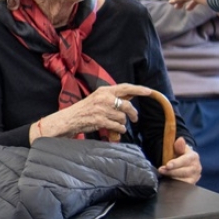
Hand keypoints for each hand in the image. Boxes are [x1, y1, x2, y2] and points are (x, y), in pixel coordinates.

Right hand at [36, 83, 153, 140]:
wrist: (69, 119)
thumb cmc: (85, 110)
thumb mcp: (98, 98)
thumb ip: (113, 97)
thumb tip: (131, 96)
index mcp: (104, 90)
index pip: (125, 88)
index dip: (139, 89)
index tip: (149, 91)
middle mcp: (103, 98)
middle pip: (127, 105)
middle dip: (133, 114)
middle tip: (134, 118)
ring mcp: (101, 109)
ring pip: (123, 118)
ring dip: (122, 123)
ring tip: (115, 124)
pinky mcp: (100, 120)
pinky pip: (118, 126)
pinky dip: (119, 130)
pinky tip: (115, 130)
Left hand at [157, 138, 201, 183]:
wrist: (184, 163)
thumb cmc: (179, 155)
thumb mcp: (178, 149)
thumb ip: (178, 146)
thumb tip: (180, 139)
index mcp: (193, 157)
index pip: (185, 160)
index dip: (176, 163)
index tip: (167, 165)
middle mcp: (196, 167)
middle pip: (184, 172)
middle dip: (171, 171)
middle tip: (161, 170)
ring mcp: (195, 177)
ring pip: (184, 181)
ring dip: (173, 179)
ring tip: (165, 176)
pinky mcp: (192, 184)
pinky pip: (184, 186)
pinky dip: (176, 185)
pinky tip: (169, 182)